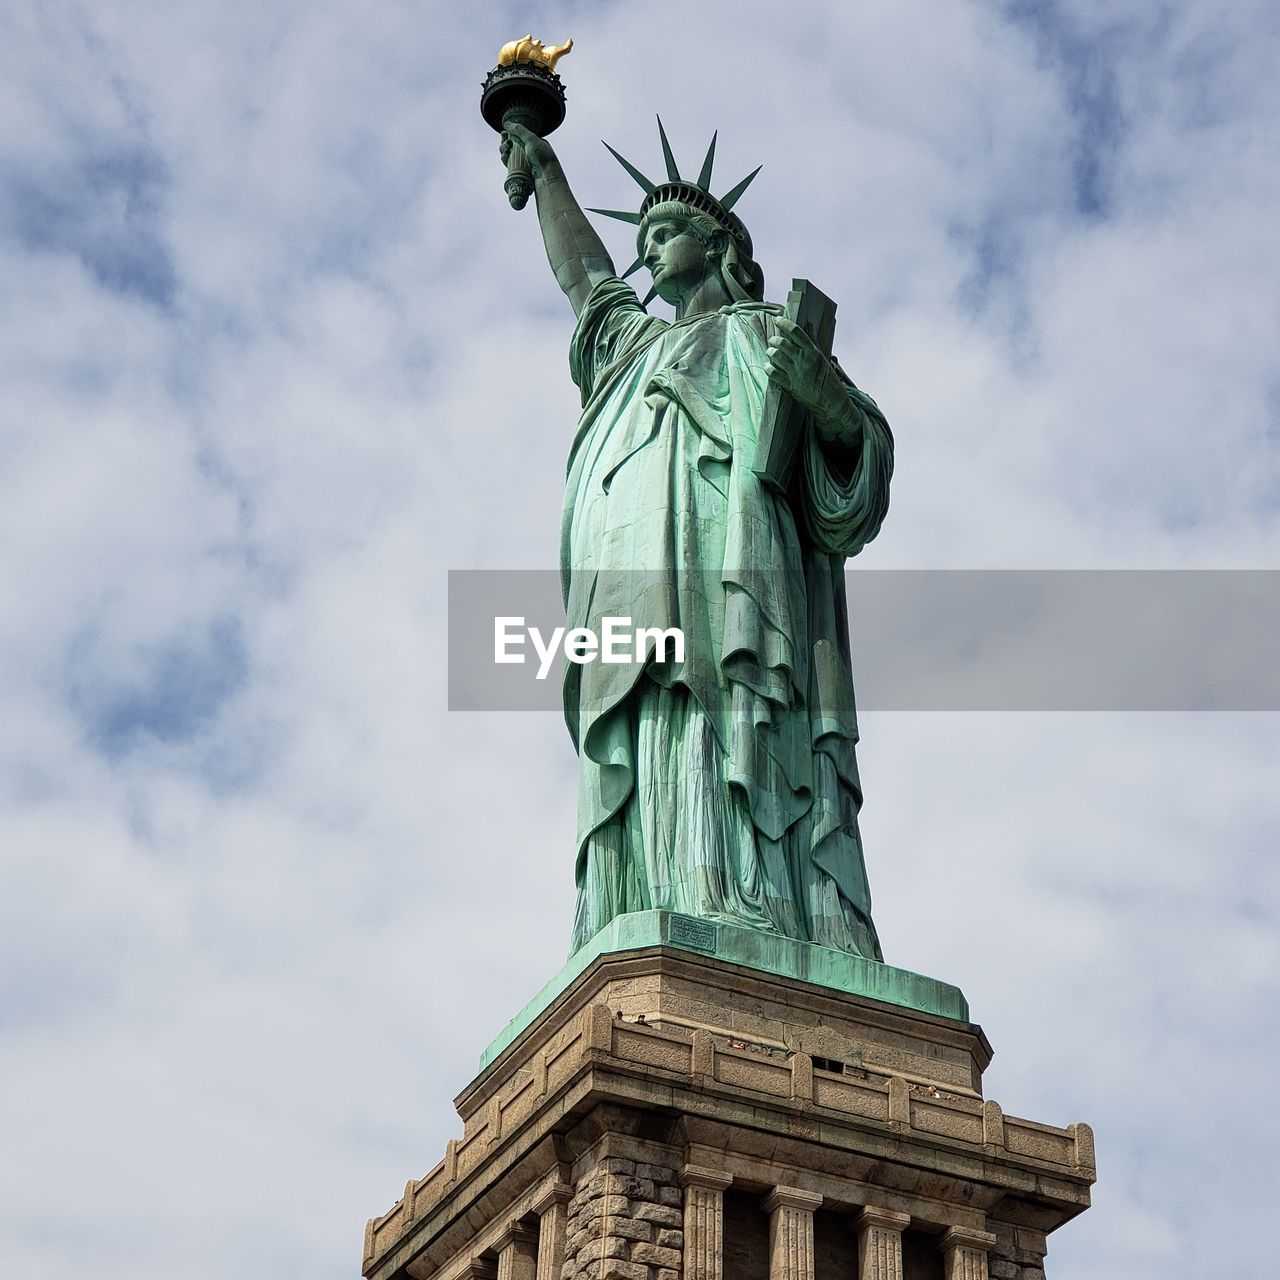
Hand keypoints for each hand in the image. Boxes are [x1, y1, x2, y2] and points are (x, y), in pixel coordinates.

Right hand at [500, 121, 558, 177]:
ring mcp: (524, 161)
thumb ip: (519, 130)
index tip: (504, 134)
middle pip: (511, 144)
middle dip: (505, 142)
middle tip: (507, 144)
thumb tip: (506, 123)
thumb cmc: (543, 158)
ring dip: (503, 150)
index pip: (518, 135)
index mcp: (534, 142)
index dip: (509, 134)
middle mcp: (528, 151)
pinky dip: (505, 159)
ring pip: (509, 154)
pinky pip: (509, 163)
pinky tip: (504, 157)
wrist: (547, 178)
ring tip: (505, 151)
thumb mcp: (532, 139)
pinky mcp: (520, 171)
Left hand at [765, 318, 862, 449]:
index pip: (796, 332)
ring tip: (771, 352)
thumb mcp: (822, 356)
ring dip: (770, 352)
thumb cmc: (827, 377)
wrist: (830, 400)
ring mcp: (795, 373)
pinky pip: (773, 374)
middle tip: (773, 340)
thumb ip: (812, 341)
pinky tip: (768, 366)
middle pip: (782, 343)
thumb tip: (808, 325)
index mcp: (812, 351)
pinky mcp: (790, 385)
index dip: (784, 323)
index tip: (777, 319)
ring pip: (775, 356)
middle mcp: (803, 360)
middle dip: (774, 340)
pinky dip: (768, 368)